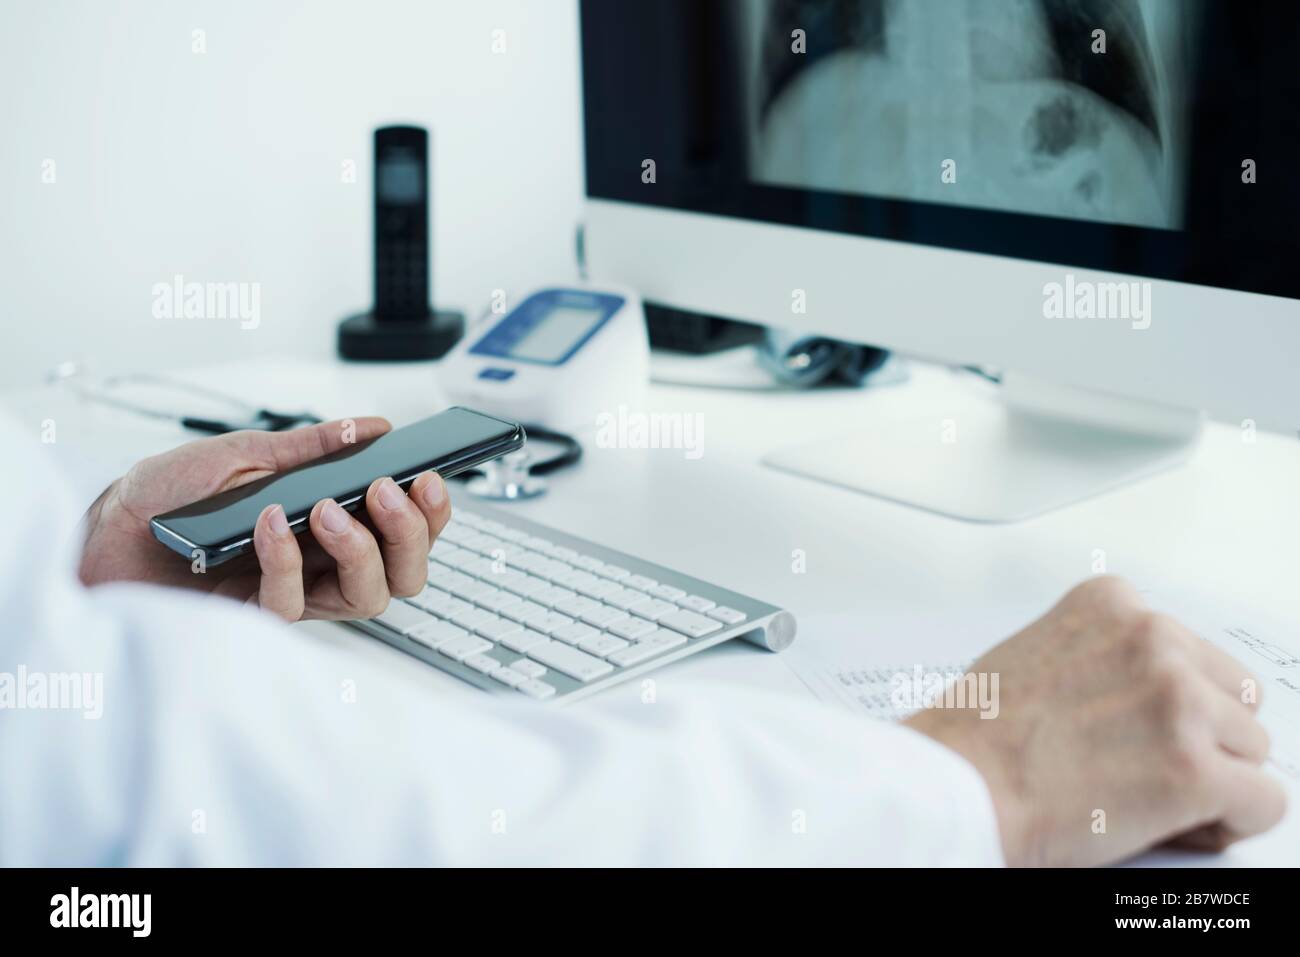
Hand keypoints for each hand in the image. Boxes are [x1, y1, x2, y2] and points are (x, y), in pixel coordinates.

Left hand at [79, 417, 449, 621]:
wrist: (104, 531)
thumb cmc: (169, 495)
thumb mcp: (245, 453)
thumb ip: (312, 446)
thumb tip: (372, 427)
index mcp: (331, 522)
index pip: (406, 529)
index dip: (432, 512)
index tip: (428, 477)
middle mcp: (322, 563)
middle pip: (404, 572)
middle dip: (411, 533)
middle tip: (387, 492)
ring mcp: (294, 592)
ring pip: (367, 596)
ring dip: (360, 549)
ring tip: (328, 509)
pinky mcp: (254, 615)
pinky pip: (293, 603)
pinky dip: (287, 558)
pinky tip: (271, 522)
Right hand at [905, 577, 1285, 865]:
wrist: (955, 785)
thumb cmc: (976, 736)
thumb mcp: (1036, 651)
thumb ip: (1098, 655)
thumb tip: (1141, 695)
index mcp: (1111, 603)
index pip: (1190, 649)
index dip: (1167, 701)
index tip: (1133, 726)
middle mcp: (1152, 638)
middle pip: (1234, 694)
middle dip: (1203, 734)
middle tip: (1146, 765)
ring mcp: (1178, 700)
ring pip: (1252, 747)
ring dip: (1213, 777)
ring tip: (1149, 795)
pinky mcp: (1194, 768)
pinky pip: (1262, 802)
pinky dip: (1229, 822)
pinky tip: (1178, 823)